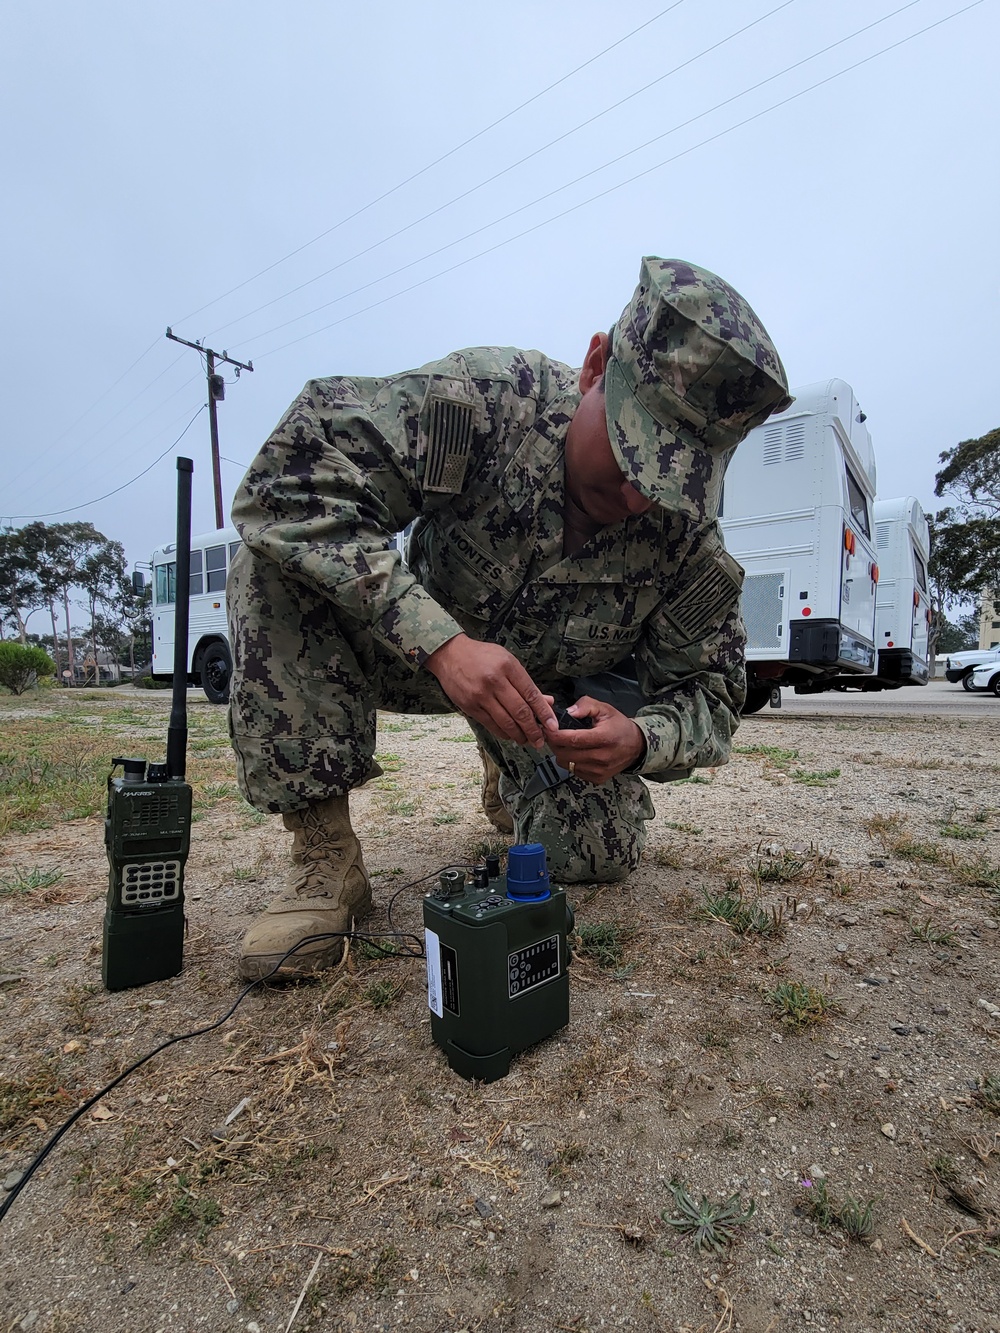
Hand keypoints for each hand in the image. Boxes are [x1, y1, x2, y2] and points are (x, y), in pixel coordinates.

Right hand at [425, 634, 555, 747]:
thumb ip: (526, 683)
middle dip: (533, 730)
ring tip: (527, 740)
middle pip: (520, 712)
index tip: (553, 726)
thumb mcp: (507, 661)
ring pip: (506, 722)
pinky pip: (491, 724)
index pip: (531, 694)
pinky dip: (503, 733)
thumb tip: (547, 702)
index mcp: (508, 667)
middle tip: (541, 740)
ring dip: (519, 735)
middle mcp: (495, 681)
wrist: (449, 654)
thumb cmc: (481, 656)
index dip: (544, 713)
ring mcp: (481, 695)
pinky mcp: (470, 706)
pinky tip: (510, 735)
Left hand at [544, 696, 644, 783]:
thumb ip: (586, 706)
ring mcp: (600, 770)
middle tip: (553, 735)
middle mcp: (602, 757)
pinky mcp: (598, 778)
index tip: (548, 729)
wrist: (636, 745)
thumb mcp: (605, 709)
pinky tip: (575, 753)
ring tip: (564, 743)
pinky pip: (574, 772)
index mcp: (604, 738)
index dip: (556, 734)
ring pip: (567, 764)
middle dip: (555, 744)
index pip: (574, 739)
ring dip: (561, 753)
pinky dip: (570, 762)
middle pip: (566, 754)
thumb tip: (569, 712)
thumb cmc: (619, 726)